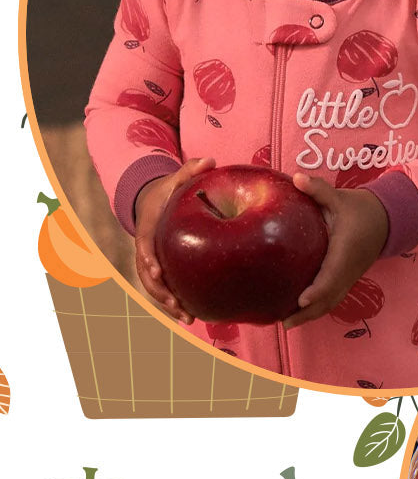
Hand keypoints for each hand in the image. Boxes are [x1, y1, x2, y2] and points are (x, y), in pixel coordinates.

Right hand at [133, 157, 215, 322]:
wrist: (153, 201)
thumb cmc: (168, 191)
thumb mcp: (176, 178)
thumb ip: (191, 170)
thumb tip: (211, 160)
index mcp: (148, 227)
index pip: (145, 246)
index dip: (150, 259)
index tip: (158, 272)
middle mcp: (146, 248)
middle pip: (147, 274)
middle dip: (160, 292)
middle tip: (177, 306)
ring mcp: (151, 260)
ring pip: (155, 286)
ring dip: (168, 303)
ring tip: (188, 318)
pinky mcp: (161, 268)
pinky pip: (165, 287)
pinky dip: (175, 301)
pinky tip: (193, 315)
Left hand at [283, 176, 388, 329]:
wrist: (386, 220)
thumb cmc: (360, 208)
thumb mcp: (340, 197)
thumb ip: (319, 189)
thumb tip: (296, 178)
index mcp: (347, 250)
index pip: (332, 274)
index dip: (318, 289)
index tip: (301, 299)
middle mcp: (349, 268)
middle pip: (330, 297)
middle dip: (309, 312)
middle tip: (285, 323)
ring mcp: (350, 276)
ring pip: (332, 301)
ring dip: (312, 315)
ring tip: (287, 324)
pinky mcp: (348, 279)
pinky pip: (333, 297)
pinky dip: (318, 308)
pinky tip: (299, 313)